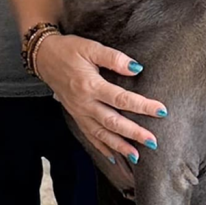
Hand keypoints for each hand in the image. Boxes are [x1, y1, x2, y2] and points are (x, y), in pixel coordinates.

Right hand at [34, 32, 167, 163]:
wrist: (44, 56)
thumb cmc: (68, 49)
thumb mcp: (90, 47)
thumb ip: (113, 58)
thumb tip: (136, 68)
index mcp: (90, 85)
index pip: (121, 99)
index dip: (142, 106)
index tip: (161, 110)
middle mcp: (84, 103)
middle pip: (113, 121)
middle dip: (134, 133)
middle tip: (153, 141)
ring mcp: (78, 112)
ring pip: (101, 133)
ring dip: (119, 146)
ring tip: (136, 157)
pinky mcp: (75, 115)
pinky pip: (89, 135)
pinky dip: (101, 147)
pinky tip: (112, 156)